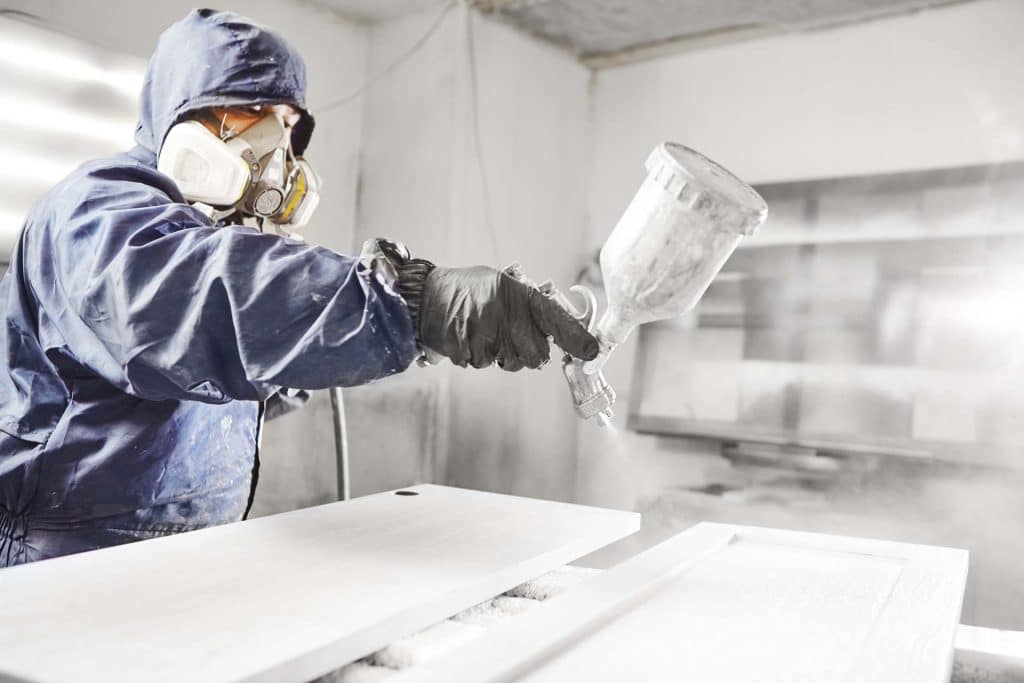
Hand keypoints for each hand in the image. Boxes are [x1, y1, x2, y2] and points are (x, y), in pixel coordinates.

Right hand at [419, 266, 599, 370]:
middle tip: (512, 333)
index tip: (591, 350)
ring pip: (510, 362)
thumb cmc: (470, 288)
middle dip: (529, 350)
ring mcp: (487, 339)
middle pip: (537, 356)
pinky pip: (485, 364)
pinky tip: (468, 336)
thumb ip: (532, 305)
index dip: (578, 339)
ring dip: (502, 352)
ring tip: (483, 329)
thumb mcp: (505, 284)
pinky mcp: (469, 355)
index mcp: (520, 296)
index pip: (558, 321)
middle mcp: (507, 319)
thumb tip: (561, 325)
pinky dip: (479, 353)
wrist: (426, 296)